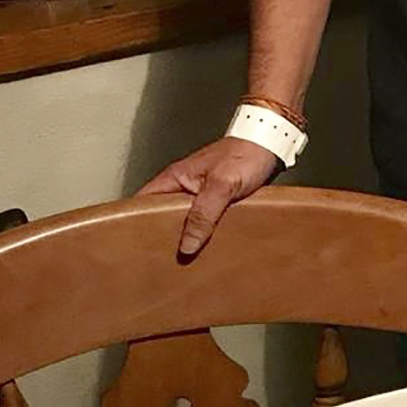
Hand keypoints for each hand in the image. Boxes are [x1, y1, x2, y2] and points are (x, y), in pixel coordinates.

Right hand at [138, 138, 279, 257]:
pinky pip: (204, 221)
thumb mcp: (222, 186)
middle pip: (161, 217)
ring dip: (186, 237)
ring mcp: (199, 194)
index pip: (141, 203)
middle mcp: (182, 187)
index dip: (134, 223)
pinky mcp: (217, 201)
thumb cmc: (246, 154)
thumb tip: (187, 245)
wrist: (271, 143)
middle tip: (162, 262)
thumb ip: (203, 214)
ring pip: (185, 221)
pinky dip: (204, 233)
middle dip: (162, 237)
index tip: (134, 246)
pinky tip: (209, 248)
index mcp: (174, 179)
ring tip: (185, 262)